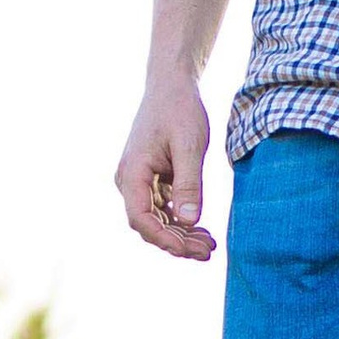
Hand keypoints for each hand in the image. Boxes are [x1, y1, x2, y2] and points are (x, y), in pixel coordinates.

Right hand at [116, 73, 216, 260]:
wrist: (171, 85)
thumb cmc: (179, 110)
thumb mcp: (190, 146)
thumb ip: (189, 184)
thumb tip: (190, 222)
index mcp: (132, 173)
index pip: (141, 219)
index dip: (164, 239)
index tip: (189, 249)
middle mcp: (130, 181)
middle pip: (149, 225)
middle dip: (177, 242)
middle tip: (207, 252)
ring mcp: (140, 182)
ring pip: (157, 220)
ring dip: (181, 235)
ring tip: (208, 246)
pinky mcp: (152, 180)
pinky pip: (163, 208)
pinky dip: (181, 221)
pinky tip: (202, 230)